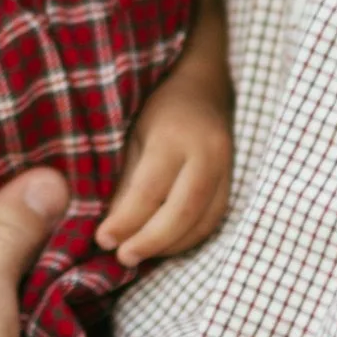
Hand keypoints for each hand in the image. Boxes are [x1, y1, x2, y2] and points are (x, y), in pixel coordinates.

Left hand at [97, 0, 231, 265]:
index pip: (150, 191)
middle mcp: (207, 151)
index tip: (102, 238)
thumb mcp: (130, 131)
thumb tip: (109, 226)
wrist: (204, 79)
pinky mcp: (234, 177)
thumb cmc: (155, 102)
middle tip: (122, 257)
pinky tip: (166, 244)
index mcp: (174, 135)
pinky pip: (216, 217)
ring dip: (171, 245)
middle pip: (183, 212)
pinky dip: (191, 236)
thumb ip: (123, 178)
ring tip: (140, 255)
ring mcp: (227, 165)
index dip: (126, 221)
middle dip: (150, 241)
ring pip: (204, 220)